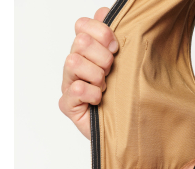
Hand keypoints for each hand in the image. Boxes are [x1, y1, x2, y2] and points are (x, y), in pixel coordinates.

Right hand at [59, 8, 117, 139]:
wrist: (126, 130)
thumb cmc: (124, 97)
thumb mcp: (126, 63)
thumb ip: (114, 36)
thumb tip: (105, 11)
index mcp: (87, 51)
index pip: (82, 25)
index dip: (102, 33)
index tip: (116, 48)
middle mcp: (75, 65)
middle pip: (79, 43)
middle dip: (102, 57)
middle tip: (111, 71)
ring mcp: (69, 84)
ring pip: (73, 63)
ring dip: (96, 75)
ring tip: (105, 87)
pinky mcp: (68, 105)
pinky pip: (75, 90)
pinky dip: (92, 94)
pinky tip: (100, 101)